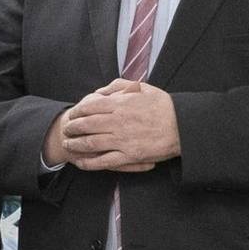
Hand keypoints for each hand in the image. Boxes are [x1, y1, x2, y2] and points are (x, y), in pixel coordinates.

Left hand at [58, 80, 180, 169]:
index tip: (72, 114)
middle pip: (86, 124)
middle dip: (72, 127)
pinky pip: (103, 161)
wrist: (181, 126)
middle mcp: (118, 122)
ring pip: (91, 143)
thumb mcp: (142, 88)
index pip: (89, 107)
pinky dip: (89, 162)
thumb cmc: (163, 106)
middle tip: (66, 129)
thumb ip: (118, 87)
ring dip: (76, 144)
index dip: (77, 111)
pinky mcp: (128, 156)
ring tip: (68, 144)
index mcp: (120, 104)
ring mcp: (122, 140)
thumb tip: (100, 91)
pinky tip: (80, 162)